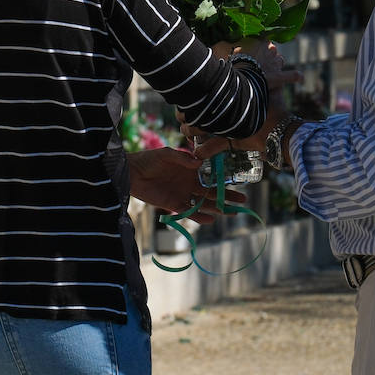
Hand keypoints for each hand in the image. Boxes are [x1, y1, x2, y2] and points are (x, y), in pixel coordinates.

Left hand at [127, 147, 244, 223]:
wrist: (132, 173)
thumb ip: (182, 158)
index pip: (212, 176)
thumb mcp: (166, 154)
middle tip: (243, 202)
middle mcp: (190, 182)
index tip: (239, 182)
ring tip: (232, 213)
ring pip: (204, 203)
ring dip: (217, 208)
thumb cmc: (149, 159)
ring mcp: (183, 194)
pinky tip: (211, 219)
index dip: (225, 180)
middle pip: (213, 192)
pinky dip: (199, 216)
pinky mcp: (173, 204)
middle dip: (227, 197)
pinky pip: (189, 211)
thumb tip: (198, 162)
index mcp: (191, 169)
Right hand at [215, 39, 303, 89]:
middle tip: (256, 61)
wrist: (235, 79)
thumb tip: (214, 42)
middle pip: (270, 48)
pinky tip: (299, 77)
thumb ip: (219, 44)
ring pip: (279, 59)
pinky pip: (291, 75)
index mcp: (256, 39)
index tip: (249, 49)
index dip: (255, 43)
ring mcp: (275, 63)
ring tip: (269, 69)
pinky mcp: (279, 77)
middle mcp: (268, 49)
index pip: (260, 37)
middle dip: (265, 53)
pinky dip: (295, 76)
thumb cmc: (225, 61)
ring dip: (276, 63)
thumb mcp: (218, 48)